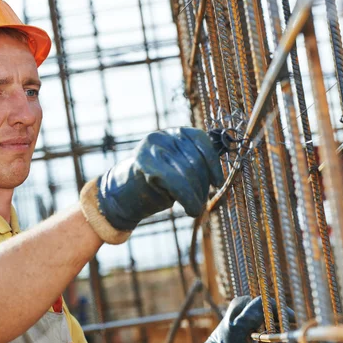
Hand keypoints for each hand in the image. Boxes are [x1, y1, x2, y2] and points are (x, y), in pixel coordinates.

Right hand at [80, 127, 223, 243]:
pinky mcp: (145, 165)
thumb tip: (221, 160)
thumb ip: (195, 161)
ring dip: (197, 196)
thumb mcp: (176, 166)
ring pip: (187, 173)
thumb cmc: (155, 183)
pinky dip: (188, 199)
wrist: (121, 194)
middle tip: (202, 202)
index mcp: (173, 133)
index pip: (200, 140)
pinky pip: (176, 182)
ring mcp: (151, 149)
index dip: (214, 163)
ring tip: (195, 207)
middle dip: (203, 185)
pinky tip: (190, 209)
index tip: (218, 182)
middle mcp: (161, 136)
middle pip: (195, 160)